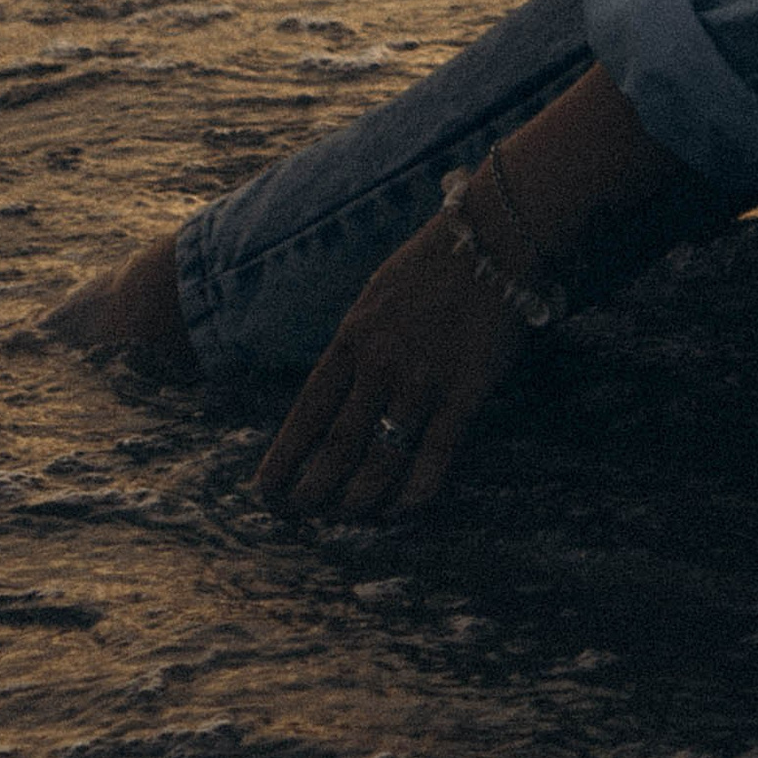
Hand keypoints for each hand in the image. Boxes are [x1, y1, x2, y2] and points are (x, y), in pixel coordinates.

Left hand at [256, 210, 523, 519]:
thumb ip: (357, 339)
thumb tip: (338, 383)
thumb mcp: (376, 294)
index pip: (308, 411)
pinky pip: (435, 454)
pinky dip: (416, 489)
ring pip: (381, 458)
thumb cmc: (432, 263)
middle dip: (313, 487)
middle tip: (300, 513)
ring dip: (358, 497)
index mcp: (353, 338)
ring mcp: (422, 381)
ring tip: (345, 516)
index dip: (285, 455)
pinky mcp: (464, 393)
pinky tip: (402, 509)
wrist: (492, 241)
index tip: (265, 489)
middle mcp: (380, 364)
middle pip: (338, 444)